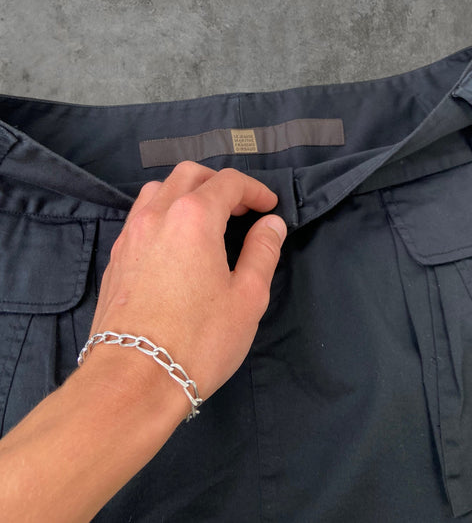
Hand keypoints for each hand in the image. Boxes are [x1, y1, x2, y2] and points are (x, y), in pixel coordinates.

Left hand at [87, 161, 285, 402]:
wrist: (134, 379)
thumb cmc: (200, 339)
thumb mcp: (247, 297)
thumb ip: (262, 252)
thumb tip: (271, 224)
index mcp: (194, 217)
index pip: (228, 182)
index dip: (255, 190)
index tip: (269, 206)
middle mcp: (157, 214)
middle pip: (190, 175)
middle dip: (221, 184)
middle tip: (242, 209)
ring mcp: (131, 234)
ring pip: (159, 190)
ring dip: (188, 193)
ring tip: (208, 219)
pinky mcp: (116, 257)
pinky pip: (141, 216)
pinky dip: (165, 213)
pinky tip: (176, 243)